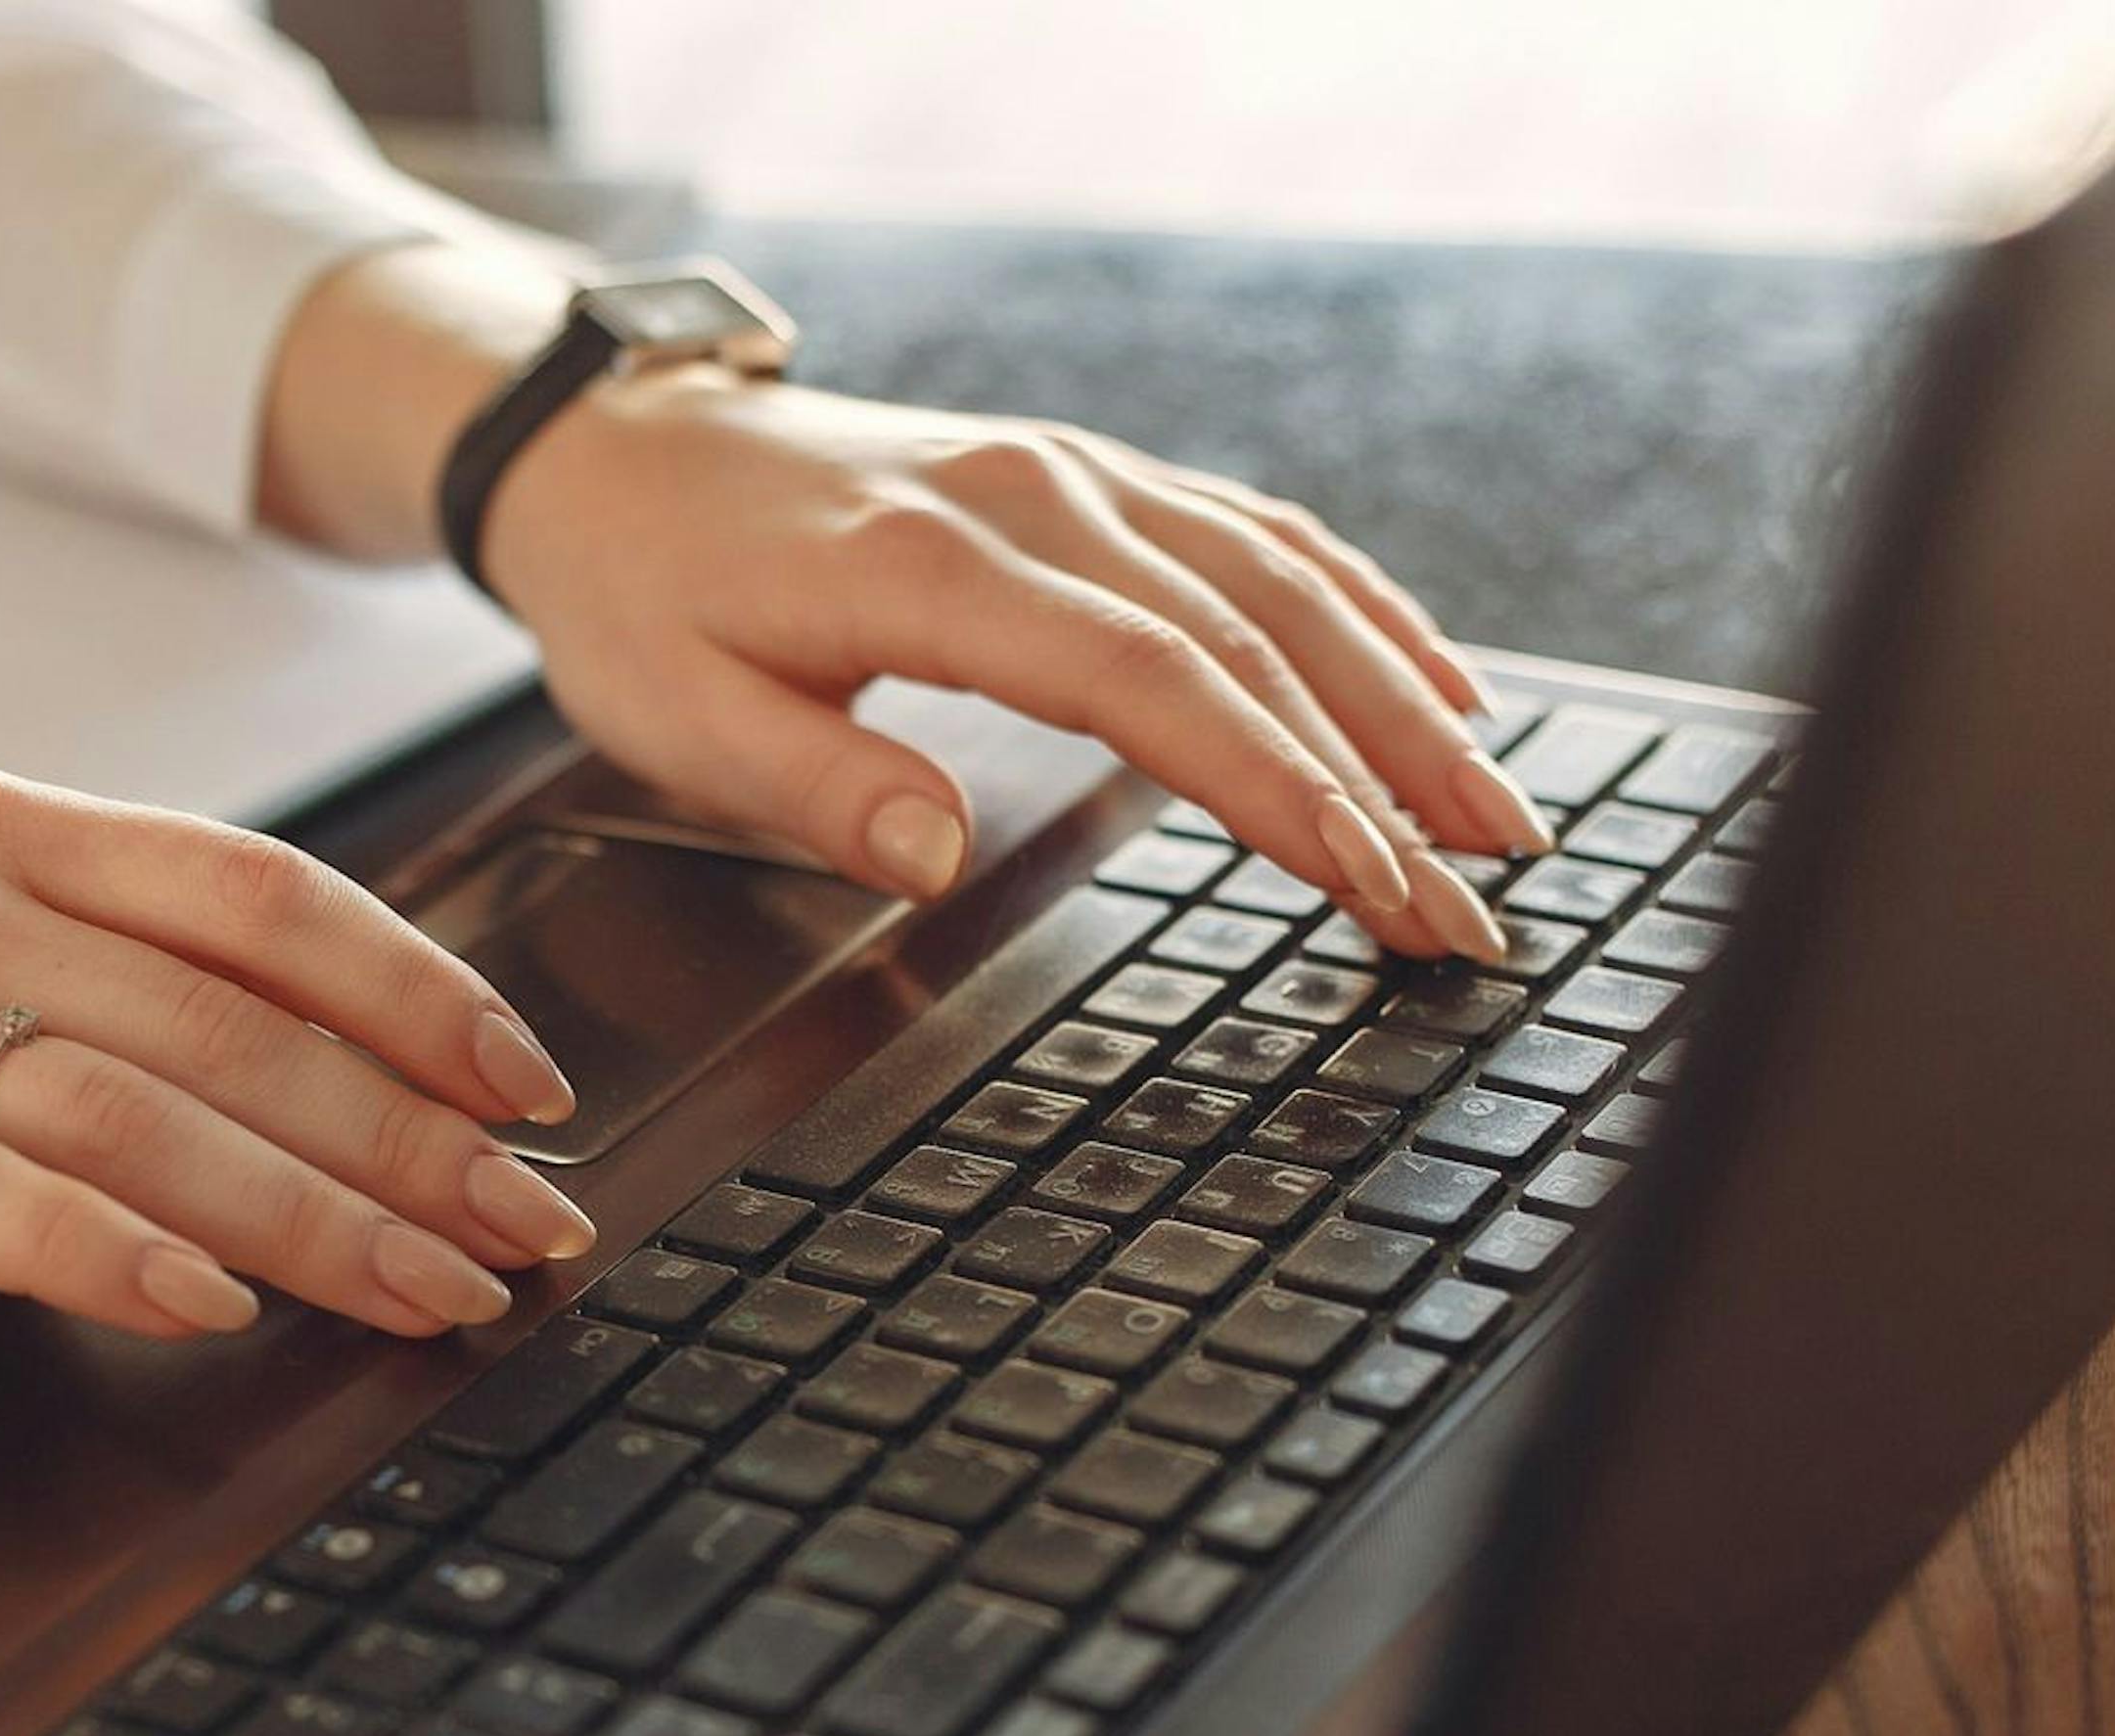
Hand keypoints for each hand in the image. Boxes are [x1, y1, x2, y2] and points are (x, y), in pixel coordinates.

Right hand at [0, 768, 593, 1349]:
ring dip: (310, 1211)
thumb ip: (85, 980)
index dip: (418, 990)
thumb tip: (330, 1078)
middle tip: (531, 1230)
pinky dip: (111, 1252)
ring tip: (428, 1293)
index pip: (254, 893)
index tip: (534, 1092)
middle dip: (410, 1135)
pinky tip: (209, 1307)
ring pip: (135, 1105)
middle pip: (227, 1015)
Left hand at [481, 366, 1543, 960]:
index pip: (1155, 683)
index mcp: (939, 568)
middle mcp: (1037, 500)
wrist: (618, 453)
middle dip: (1382, 779)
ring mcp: (1075, 477)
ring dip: (1404, 701)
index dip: (1277, 787)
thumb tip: (934, 852)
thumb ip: (811, 783)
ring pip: (1284, 582)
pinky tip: (1435, 687)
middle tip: (1474, 903)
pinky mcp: (1088, 480)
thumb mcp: (674, 714)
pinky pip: (1256, 537)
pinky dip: (1362, 611)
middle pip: (1253, 640)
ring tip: (1496, 818)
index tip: (1371, 882)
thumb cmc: (642, 594)